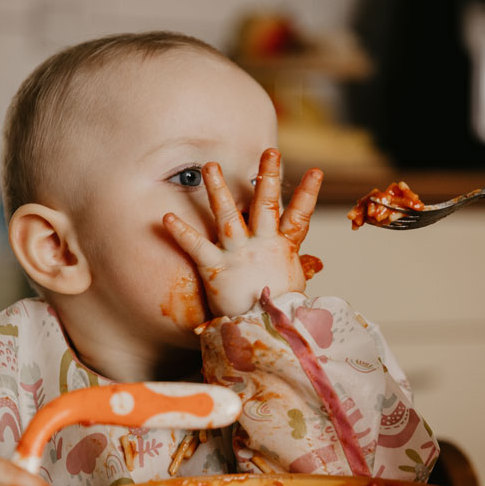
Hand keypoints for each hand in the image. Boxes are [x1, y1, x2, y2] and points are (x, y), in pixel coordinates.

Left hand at [163, 148, 322, 316]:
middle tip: (270, 151)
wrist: (265, 334)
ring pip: (229, 215)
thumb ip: (299, 269)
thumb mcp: (293, 287)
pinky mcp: (216, 268)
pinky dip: (181, 232)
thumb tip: (318, 264)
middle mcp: (262, 246)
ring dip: (219, 189)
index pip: (301, 216)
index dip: (309, 194)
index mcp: (283, 250)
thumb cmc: (279, 313)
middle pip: (267, 204)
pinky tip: (166, 216)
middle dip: (268, 177)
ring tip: (210, 165)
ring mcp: (238, 254)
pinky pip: (196, 246)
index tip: (316, 171)